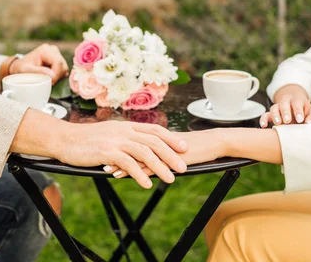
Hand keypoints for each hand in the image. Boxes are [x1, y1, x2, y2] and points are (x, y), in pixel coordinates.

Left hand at [10, 44, 68, 83]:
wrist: (19, 67)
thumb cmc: (21, 68)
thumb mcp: (26, 71)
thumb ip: (38, 72)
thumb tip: (53, 75)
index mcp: (45, 50)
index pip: (58, 63)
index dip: (56, 75)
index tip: (50, 83)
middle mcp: (53, 50)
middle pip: (63, 66)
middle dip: (57, 77)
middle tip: (48, 83)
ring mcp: (56, 55)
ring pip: (64, 69)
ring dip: (57, 77)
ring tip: (47, 80)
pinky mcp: (58, 61)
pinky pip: (63, 71)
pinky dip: (58, 77)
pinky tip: (50, 78)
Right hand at [59, 121, 188, 188]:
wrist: (65, 139)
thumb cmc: (86, 140)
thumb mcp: (109, 134)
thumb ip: (124, 138)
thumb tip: (138, 148)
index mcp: (126, 126)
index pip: (154, 130)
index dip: (171, 138)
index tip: (184, 147)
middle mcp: (124, 131)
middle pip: (154, 141)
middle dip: (171, 154)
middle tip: (183, 167)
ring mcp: (116, 140)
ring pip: (144, 152)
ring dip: (160, 166)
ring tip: (170, 179)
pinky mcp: (107, 151)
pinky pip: (128, 163)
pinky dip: (139, 174)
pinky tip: (146, 184)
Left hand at [104, 130, 223, 177]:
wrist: (214, 144)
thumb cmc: (196, 146)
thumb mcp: (174, 147)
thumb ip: (161, 149)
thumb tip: (149, 154)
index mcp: (156, 136)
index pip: (131, 139)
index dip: (115, 144)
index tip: (100, 148)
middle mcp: (156, 140)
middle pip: (129, 145)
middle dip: (112, 152)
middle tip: (96, 157)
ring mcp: (162, 149)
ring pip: (136, 155)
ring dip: (120, 162)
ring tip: (105, 169)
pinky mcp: (169, 158)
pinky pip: (149, 165)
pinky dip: (134, 170)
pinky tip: (124, 175)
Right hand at [260, 84, 310, 127]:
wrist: (294, 105)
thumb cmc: (304, 111)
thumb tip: (309, 123)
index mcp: (297, 100)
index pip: (297, 103)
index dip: (298, 111)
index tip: (300, 120)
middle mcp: (286, 102)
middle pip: (284, 104)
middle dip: (285, 112)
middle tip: (287, 121)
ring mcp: (277, 108)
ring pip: (273, 108)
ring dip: (275, 115)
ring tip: (277, 123)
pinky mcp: (271, 114)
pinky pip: (265, 115)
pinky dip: (263, 119)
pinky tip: (264, 125)